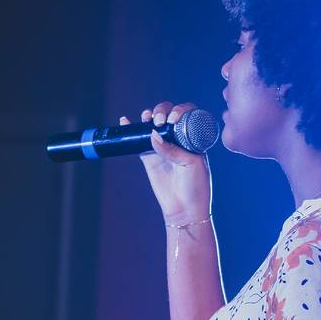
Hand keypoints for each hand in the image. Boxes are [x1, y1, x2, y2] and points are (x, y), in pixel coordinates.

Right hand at [124, 101, 210, 222]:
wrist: (184, 209)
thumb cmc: (195, 186)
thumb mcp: (190, 164)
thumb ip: (172, 149)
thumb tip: (152, 134)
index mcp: (193, 137)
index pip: (186, 114)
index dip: (178, 110)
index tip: (173, 119)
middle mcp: (178, 139)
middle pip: (168, 115)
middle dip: (162, 111)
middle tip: (159, 121)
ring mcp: (162, 147)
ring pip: (152, 124)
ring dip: (148, 116)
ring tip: (146, 119)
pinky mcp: (149, 157)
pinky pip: (138, 141)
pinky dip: (131, 129)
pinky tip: (125, 121)